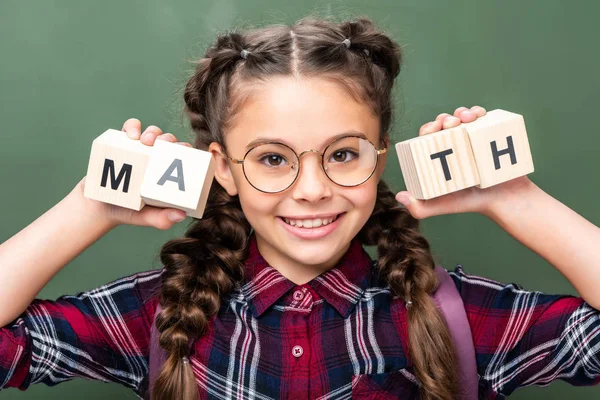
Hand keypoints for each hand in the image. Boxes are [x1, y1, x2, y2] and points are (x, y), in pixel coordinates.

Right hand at [75, 118, 193, 229]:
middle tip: (162, 145)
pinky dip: (133, 126)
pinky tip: (131, 135)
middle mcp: (157, 158)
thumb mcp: (147, 218)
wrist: (97, 206)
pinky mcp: (124, 143)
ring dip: (153, 132)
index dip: (188, 150)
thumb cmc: (128, 211)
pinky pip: (131, 128)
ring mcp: (141, 149)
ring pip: (153, 132)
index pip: (184, 157)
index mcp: (168, 173)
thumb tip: (181, 215)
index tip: (183, 152)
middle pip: (170, 142)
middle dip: (169, 139)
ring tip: (145, 141)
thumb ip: (162, 219)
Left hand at [395, 106, 532, 218]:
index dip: (429, 128)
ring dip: (461, 111)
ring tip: (467, 118)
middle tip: (451, 123)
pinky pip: (482, 119)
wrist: (503, 201)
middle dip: (445, 118)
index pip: (427, 137)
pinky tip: (478, 114)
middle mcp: (453, 146)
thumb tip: (400, 196)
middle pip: (444, 124)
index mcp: (438, 156)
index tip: (435, 127)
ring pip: (462, 118)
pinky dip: (479, 111)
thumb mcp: (440, 206)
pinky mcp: (488, 135)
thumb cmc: (469, 203)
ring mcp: (471, 139)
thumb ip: (420, 208)